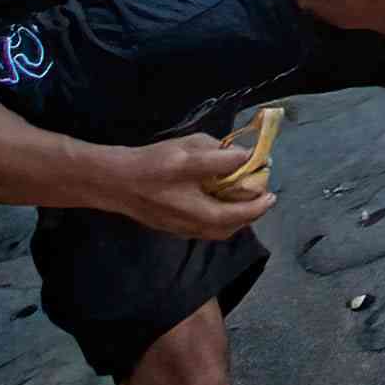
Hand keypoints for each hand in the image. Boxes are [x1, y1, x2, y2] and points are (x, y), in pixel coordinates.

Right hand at [123, 132, 281, 241]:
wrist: (113, 181)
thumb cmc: (152, 164)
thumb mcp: (189, 153)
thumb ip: (220, 158)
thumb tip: (244, 158)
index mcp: (198, 211)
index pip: (237, 215)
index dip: (258, 205)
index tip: (271, 192)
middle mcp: (191, 226)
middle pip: (228, 228)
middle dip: (249, 214)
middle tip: (262, 197)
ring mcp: (180, 229)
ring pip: (216, 230)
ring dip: (234, 218)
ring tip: (245, 199)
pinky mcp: (171, 226)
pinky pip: (203, 227)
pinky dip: (218, 217)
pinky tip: (219, 200)